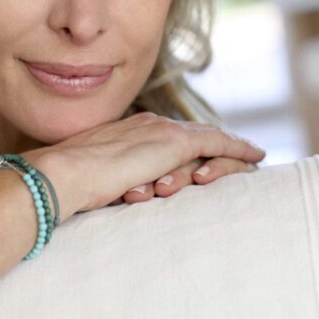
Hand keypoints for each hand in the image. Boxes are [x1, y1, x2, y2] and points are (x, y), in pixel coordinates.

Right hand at [23, 113, 264, 218]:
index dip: (190, 144)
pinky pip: (217, 143)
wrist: (62, 176)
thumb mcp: (97, 181)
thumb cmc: (70, 186)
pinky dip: (237, 148)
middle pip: (194, 135)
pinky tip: (256, 156)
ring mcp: (161, 132)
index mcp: (128, 132)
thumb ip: (115, 180)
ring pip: (208, 140)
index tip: (202, 154)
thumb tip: (123, 194)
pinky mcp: (173, 144)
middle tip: (242, 153)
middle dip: (218, 144)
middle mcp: (148, 125)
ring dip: (231, 152)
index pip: (168, 136)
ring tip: (254, 158)